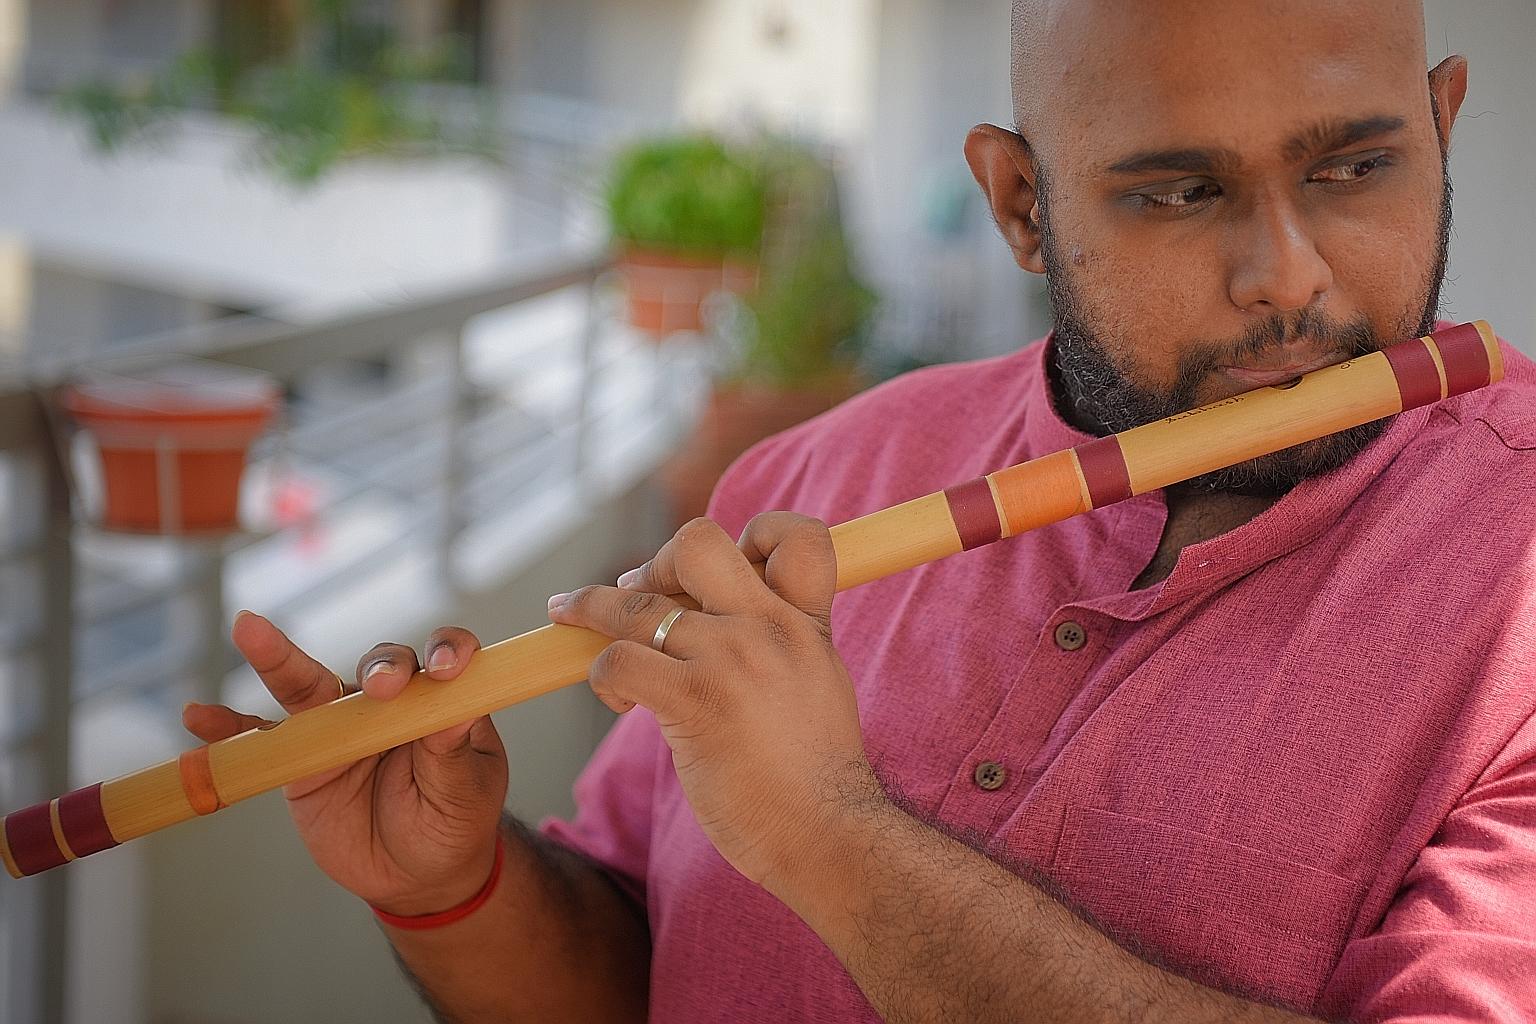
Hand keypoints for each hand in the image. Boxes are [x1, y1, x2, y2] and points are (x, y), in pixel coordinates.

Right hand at [182, 613, 508, 916]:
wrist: (416, 875)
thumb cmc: (451, 823)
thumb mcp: (464, 793)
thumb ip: (454, 752)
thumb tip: (458, 710)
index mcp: (439, 701)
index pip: (444, 659)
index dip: (446, 652)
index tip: (446, 668)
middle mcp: (390, 702)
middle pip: (380, 664)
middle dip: (381, 667)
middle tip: (381, 686)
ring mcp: (341, 725)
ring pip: (309, 683)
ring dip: (277, 657)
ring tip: (247, 628)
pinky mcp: (302, 756)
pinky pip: (261, 739)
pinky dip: (229, 728)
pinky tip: (198, 716)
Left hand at [546, 513, 882, 894]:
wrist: (831, 835)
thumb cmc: (816, 776)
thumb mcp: (818, 683)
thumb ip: (781, 642)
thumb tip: (725, 622)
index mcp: (806, 622)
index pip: (798, 535)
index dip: (756, 533)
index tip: (725, 567)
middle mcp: (770, 628)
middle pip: (700, 541)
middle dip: (657, 561)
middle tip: (641, 594)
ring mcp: (733, 661)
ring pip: (636, 602)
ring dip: (592, 608)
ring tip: (571, 617)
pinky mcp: (696, 703)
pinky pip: (620, 660)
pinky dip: (601, 674)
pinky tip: (616, 701)